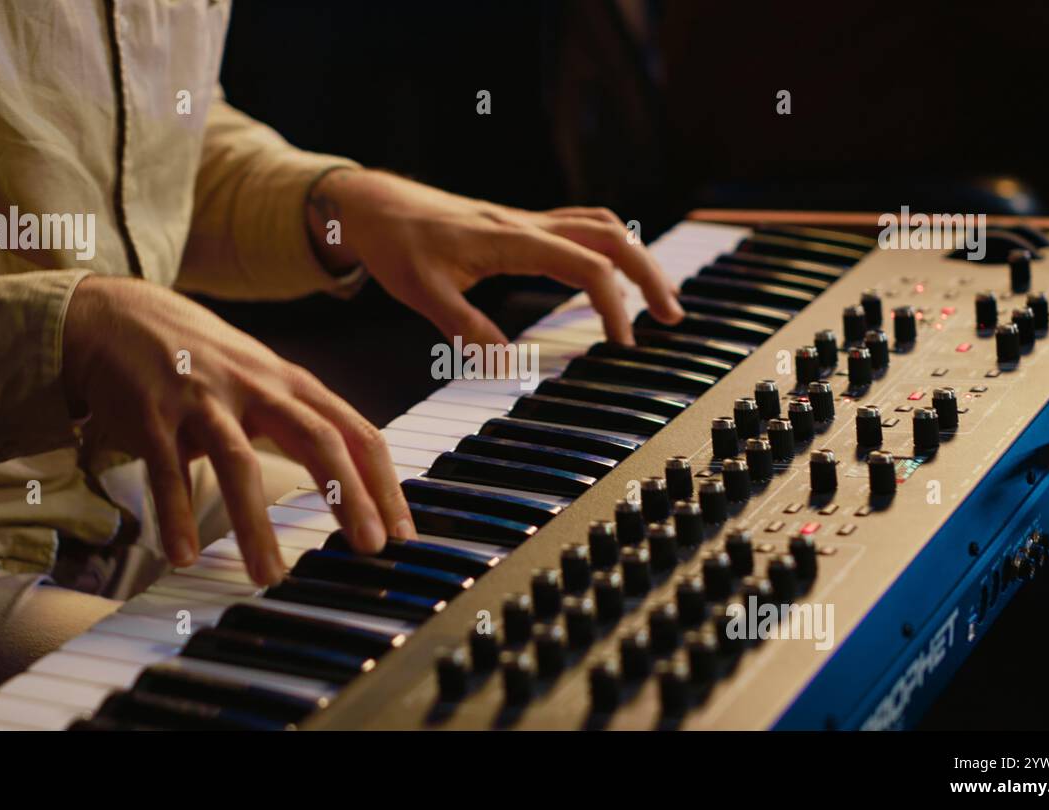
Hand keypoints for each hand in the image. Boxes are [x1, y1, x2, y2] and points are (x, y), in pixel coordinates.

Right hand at [61, 276, 414, 584]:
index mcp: (291, 383)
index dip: (384, 482)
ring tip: (270, 577)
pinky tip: (184, 555)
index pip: (356, 431)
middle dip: (347, 495)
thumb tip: (357, 481)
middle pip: (316, 439)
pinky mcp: (151, 415)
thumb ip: (305, 422)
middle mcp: (255, 386)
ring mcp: (203, 399)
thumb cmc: (203, 358)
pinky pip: (166, 472)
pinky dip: (175, 515)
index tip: (403, 531)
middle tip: (369, 547)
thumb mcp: (265, 378)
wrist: (118, 315)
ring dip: (256, 525)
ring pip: (239, 462)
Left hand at [307, 169, 683, 345]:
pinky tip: (613, 279)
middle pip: (612, 237)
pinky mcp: (522, 227)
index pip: (586, 265)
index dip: (613, 305)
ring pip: (603, 226)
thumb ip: (463, 326)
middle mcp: (529, 224)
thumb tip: (503, 366)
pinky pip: (582, 229)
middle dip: (650, 275)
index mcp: (512, 239)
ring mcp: (528, 222)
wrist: (376, 205)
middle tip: (672, 317)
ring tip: (656, 299)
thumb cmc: (396, 243)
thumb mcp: (421, 291)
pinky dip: (609, 249)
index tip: (623, 344)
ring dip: (636, 258)